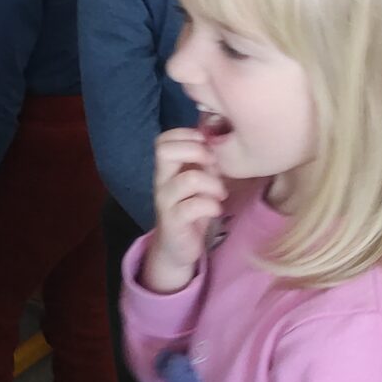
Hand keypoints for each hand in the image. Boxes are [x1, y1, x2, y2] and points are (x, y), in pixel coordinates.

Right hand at [146, 129, 225, 292]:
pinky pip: (194, 206)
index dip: (186, 135)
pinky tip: (216, 210)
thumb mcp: (199, 181)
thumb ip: (205, 163)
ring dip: (212, 183)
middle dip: (196, 151)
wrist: (177, 246)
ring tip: (220, 194)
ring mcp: (165, 201)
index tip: (206, 145)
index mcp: (166, 168)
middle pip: (164, 151)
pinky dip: (211, 205)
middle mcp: (161, 181)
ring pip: (188, 179)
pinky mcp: (173, 221)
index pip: (164, 140)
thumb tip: (219, 141)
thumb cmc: (192, 208)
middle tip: (213, 165)